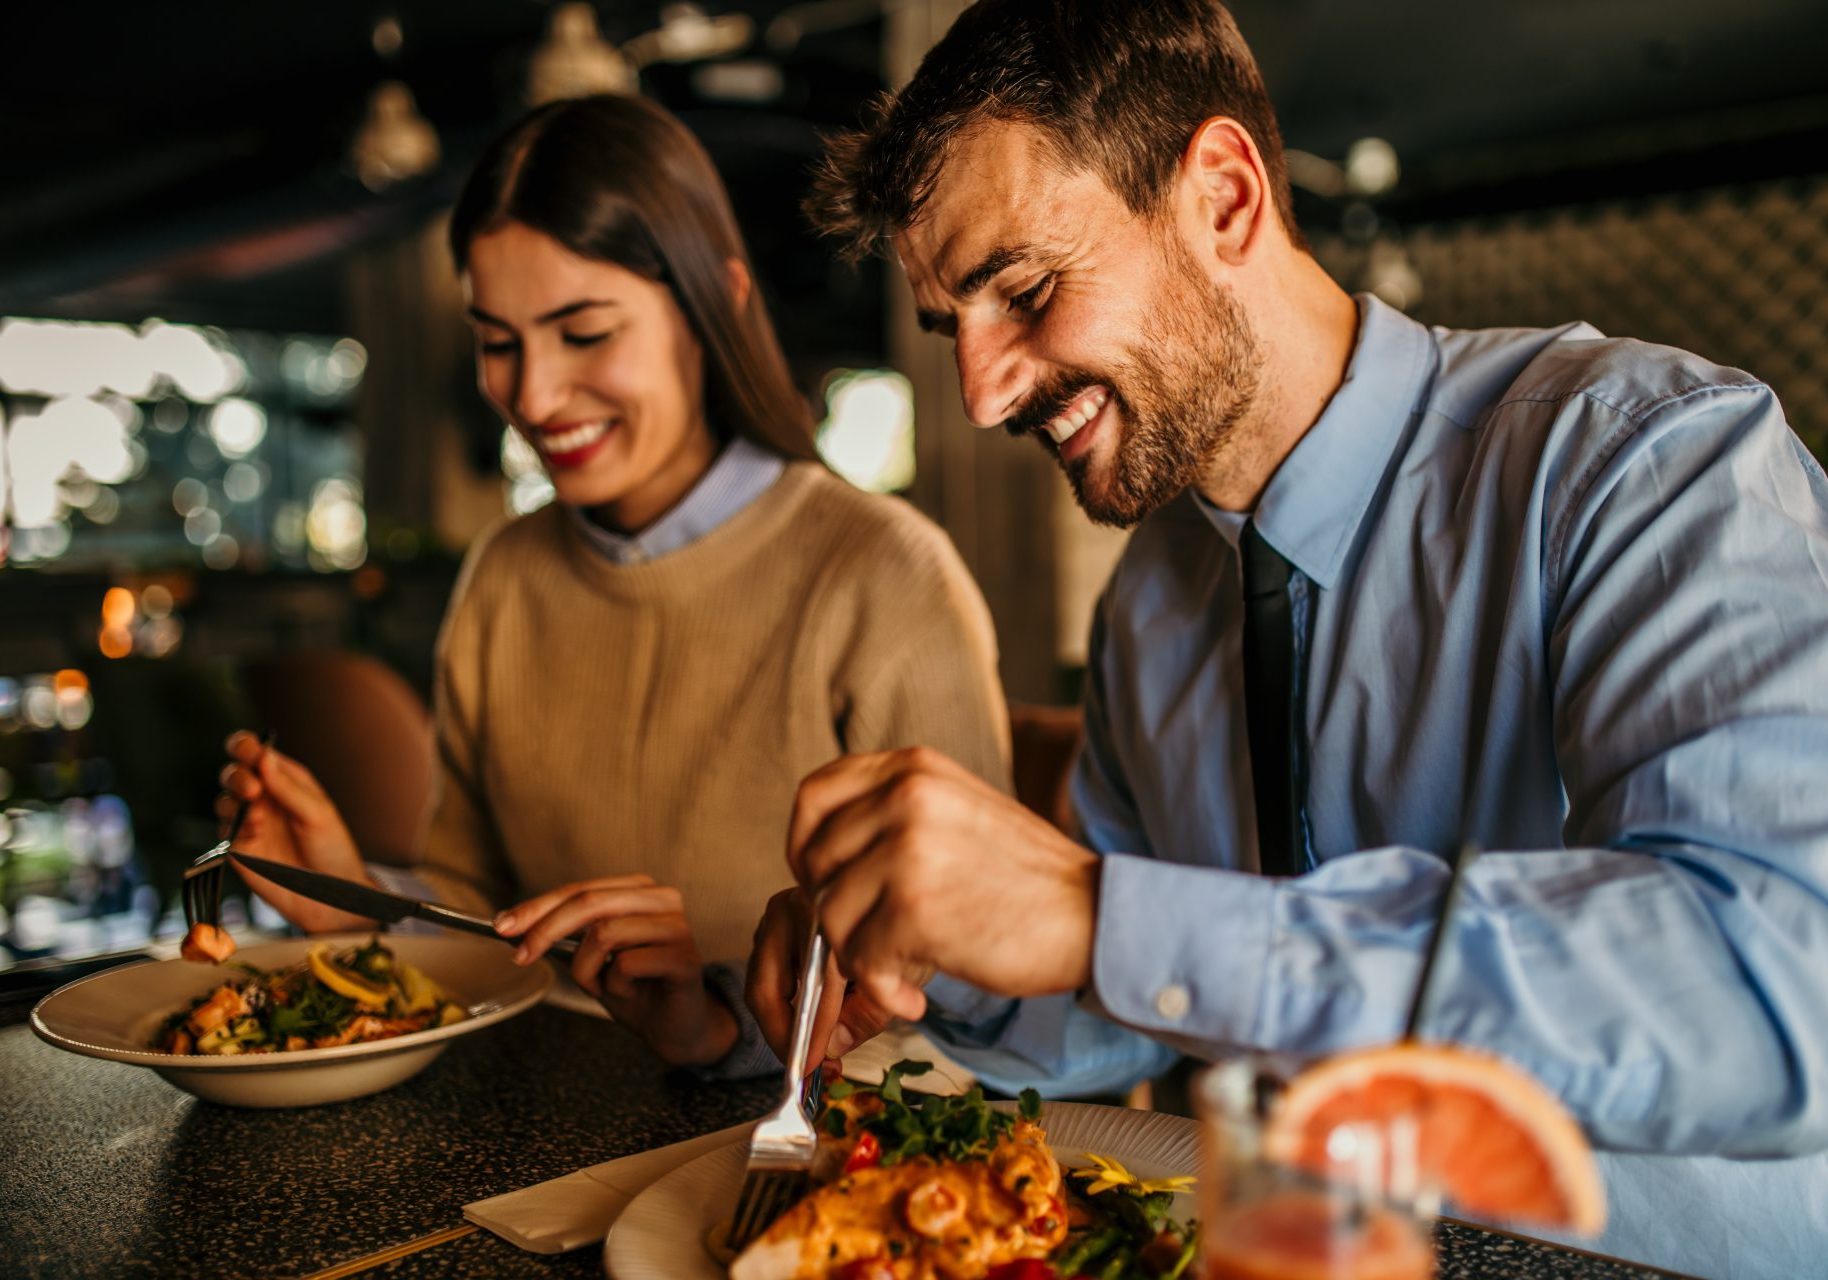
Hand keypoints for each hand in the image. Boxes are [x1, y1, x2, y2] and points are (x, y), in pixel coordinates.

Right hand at [217, 731, 374, 931]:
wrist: (330, 895)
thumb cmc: (332, 850)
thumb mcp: (318, 814)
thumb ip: (288, 787)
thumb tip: (264, 756)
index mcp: (286, 781)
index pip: (256, 754)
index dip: (245, 746)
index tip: (248, 750)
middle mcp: (264, 798)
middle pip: (234, 774)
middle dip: (237, 775)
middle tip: (253, 788)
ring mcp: (250, 822)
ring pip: (224, 800)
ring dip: (235, 799)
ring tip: (258, 812)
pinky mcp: (240, 847)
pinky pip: (225, 829)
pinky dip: (235, 824)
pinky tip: (255, 828)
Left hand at [495, 875, 738, 1067]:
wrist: (673, 1027)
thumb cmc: (633, 989)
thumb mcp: (590, 958)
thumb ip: (563, 937)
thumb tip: (512, 924)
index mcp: (639, 890)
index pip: (580, 889)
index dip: (538, 907)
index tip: (503, 926)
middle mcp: (662, 899)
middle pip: (590, 902)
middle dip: (546, 929)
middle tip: (521, 956)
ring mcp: (677, 926)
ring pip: (605, 933)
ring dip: (587, 969)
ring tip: (601, 986)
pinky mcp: (685, 957)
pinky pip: (628, 964)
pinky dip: (615, 985)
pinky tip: (629, 993)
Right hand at [746, 885, 899, 1065]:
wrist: (899, 896)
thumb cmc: (902, 933)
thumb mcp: (898, 974)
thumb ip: (865, 1014)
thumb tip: (833, 1047)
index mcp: (828, 913)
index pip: (810, 985)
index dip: (811, 1032)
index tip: (814, 1064)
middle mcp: (793, 907)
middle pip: (766, 987)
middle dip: (783, 1035)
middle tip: (804, 1067)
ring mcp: (775, 915)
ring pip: (760, 984)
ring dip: (781, 1024)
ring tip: (808, 1052)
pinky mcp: (770, 927)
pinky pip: (763, 976)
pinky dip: (780, 1007)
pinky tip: (805, 1029)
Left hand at [785, 747, 1100, 1026]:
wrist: (1093, 916)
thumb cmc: (1024, 878)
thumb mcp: (956, 809)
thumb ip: (894, 812)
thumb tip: (818, 853)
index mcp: (912, 768)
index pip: (814, 795)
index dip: (803, 845)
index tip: (821, 880)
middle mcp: (906, 797)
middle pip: (815, 863)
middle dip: (834, 913)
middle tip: (872, 941)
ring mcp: (908, 849)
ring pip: (830, 915)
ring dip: (859, 957)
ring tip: (903, 970)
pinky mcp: (916, 908)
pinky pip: (860, 958)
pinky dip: (883, 990)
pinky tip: (915, 997)